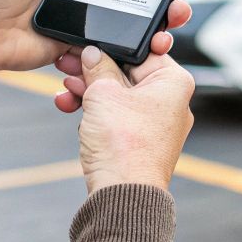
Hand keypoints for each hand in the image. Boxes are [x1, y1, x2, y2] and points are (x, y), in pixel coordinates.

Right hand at [76, 44, 194, 192]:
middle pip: (127, 74)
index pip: (141, 51)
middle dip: (94, 71)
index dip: (111, 47)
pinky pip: (116, 118)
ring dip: (89, 91)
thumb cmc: (125, 146)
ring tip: (67, 88)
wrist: (122, 195)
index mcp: (174, 82)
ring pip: (118, 97)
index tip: (89, 45)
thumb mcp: (104, 94)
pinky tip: (71, 107)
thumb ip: (97, 67)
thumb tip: (93, 53)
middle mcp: (171, 102)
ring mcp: (155, 124)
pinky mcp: (139, 141)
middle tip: (70, 64)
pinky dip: (96, 112)